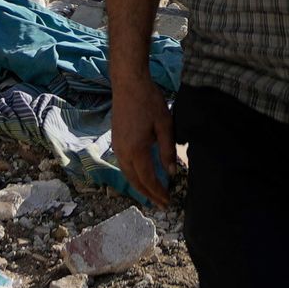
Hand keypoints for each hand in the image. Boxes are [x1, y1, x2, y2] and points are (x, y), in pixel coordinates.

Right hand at [109, 78, 180, 203]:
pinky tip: (142, 175)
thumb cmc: (149, 101)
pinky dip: (133, 175)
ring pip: (127, 174)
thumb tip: (172, 172)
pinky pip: (124, 165)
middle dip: (148, 194)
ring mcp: (117, 147)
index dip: (158, 192)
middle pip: (134, 181)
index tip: (168, 202)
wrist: (128, 83)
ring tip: (153, 194)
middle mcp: (123, 152)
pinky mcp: (116, 141)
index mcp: (136, 149)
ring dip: (139, 186)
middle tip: (162, 203)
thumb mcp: (165, 125)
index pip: (148, 179)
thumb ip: (168, 150)